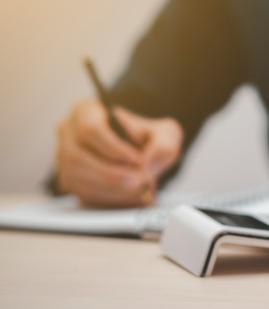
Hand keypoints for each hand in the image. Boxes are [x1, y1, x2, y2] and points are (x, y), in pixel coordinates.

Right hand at [55, 99, 183, 207]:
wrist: (144, 150)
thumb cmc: (149, 137)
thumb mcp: (165, 133)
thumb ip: (162, 145)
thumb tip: (146, 164)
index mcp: (86, 111)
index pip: (89, 129)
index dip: (112, 148)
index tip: (136, 159)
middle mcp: (68, 132)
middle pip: (77, 157)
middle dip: (111, 174)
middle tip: (138, 181)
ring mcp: (64, 156)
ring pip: (76, 178)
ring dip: (110, 188)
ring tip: (137, 190)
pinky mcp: (69, 178)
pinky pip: (81, 193)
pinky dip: (107, 198)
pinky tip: (128, 196)